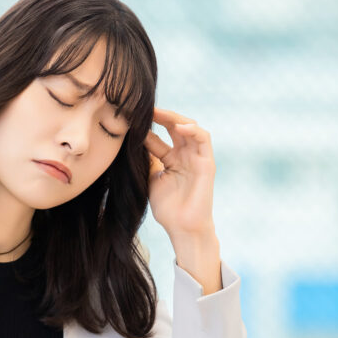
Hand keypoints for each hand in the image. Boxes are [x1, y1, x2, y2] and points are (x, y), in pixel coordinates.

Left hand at [144, 107, 222, 294]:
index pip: (159, 136)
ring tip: (159, 113)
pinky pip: (204, 140)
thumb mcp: (150, 180)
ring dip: (174, 118)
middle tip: (143, 108)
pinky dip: (193, 130)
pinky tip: (179, 127)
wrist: (182, 229)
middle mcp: (185, 156)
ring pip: (190, 128)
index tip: (130, 118)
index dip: (146, 127)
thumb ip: (146, 161)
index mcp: (171, 159)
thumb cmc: (167, 209)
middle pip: (174, 127)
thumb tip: (130, 143)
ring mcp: (197, 158)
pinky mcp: (208, 163)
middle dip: (160, 116)